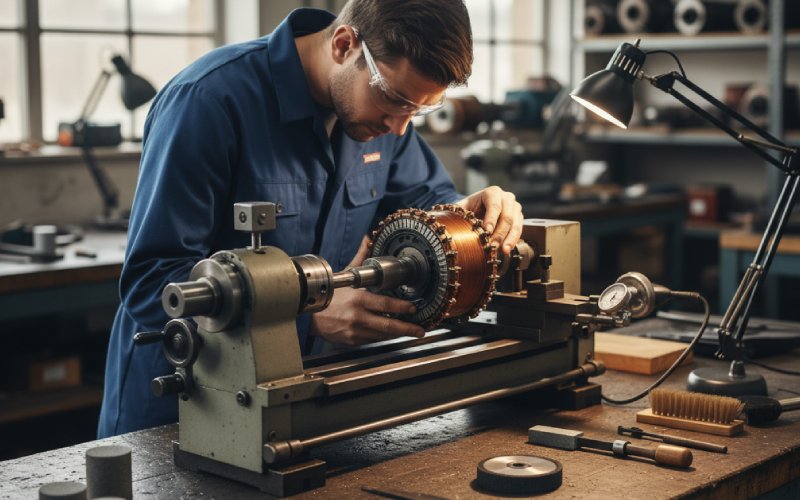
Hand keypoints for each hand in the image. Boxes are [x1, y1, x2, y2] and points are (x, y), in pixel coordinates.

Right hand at [308, 236, 424, 345]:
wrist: (309, 315)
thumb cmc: (329, 294)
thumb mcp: (346, 273)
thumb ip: (361, 257)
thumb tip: (368, 239)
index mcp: (358, 299)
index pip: (385, 304)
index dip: (402, 307)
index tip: (413, 308)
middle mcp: (357, 316)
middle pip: (388, 326)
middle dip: (407, 328)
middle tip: (420, 330)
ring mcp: (355, 330)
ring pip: (382, 335)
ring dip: (397, 334)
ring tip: (410, 331)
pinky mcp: (352, 340)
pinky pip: (372, 340)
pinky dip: (382, 337)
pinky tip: (390, 333)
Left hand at [456, 186, 522, 253]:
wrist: (480, 208)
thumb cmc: (470, 208)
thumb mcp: (462, 207)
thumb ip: (456, 212)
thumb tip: (444, 222)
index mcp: (492, 192)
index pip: (494, 205)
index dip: (491, 219)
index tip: (487, 231)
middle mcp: (506, 197)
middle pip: (507, 216)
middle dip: (499, 233)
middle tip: (492, 245)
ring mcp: (515, 207)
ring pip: (515, 224)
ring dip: (509, 239)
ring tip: (502, 251)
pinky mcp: (519, 217)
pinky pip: (519, 230)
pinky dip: (513, 240)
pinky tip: (506, 250)